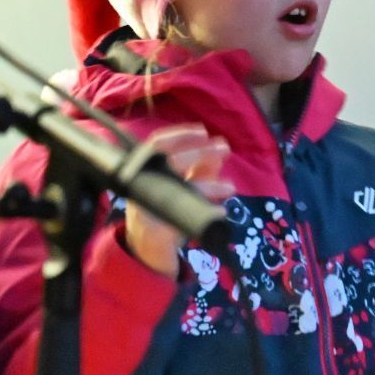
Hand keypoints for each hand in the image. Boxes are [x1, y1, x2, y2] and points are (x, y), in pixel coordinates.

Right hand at [124, 124, 232, 276]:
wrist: (147, 244)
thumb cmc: (166, 206)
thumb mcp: (184, 183)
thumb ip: (201, 167)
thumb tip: (221, 146)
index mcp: (148, 170)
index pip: (158, 143)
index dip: (180, 134)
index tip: (203, 131)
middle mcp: (143, 185)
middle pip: (170, 162)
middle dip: (199, 153)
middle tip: (223, 149)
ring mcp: (146, 206)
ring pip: (178, 190)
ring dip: (208, 187)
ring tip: (230, 187)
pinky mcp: (154, 229)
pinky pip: (182, 219)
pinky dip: (206, 214)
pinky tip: (221, 212)